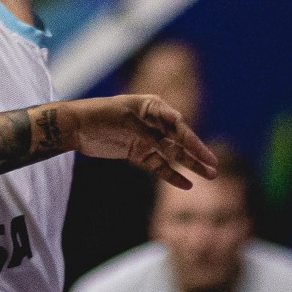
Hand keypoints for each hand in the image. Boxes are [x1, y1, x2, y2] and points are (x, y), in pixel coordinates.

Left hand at [65, 93, 217, 188]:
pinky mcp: (139, 154)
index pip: (177, 125)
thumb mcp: (125, 120)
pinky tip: (187, 184)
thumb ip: (149, 132)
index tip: (205, 154)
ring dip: (190, 165)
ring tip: (210, 176)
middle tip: (214, 167)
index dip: (192, 140)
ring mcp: (148, 139)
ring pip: (173, 154)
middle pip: (180, 140)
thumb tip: (172, 143)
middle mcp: (154, 122)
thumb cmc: (101, 115)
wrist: (77, 127)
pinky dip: (172, 175)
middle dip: (197, 154)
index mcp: (153, 107)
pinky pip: (160, 166)